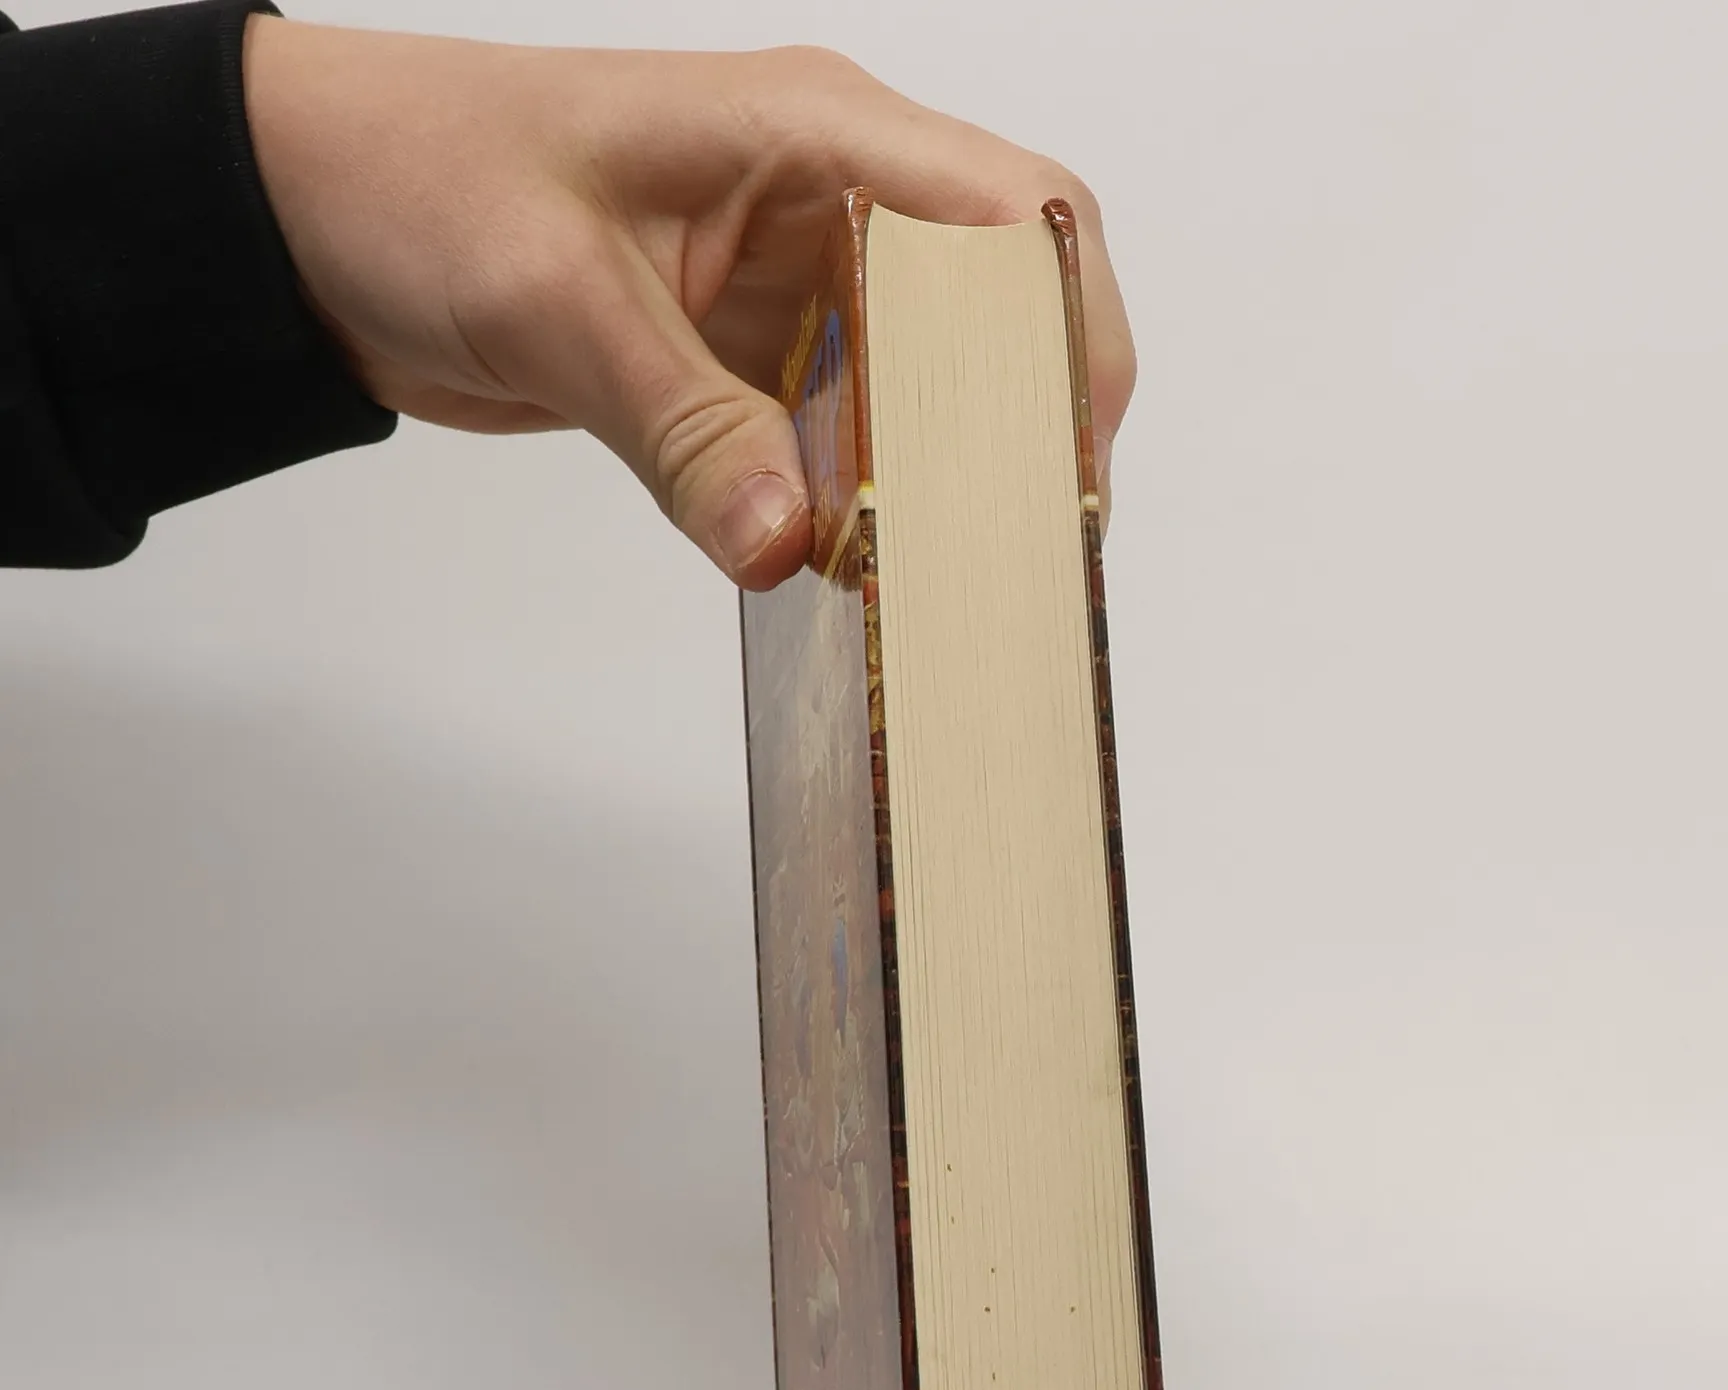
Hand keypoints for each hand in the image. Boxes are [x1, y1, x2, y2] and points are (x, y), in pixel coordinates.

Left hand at [243, 20, 1135, 587]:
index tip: (1065, 463)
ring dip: (938, 480)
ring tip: (944, 573)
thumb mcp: (555, 299)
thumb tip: (789, 548)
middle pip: (997, 313)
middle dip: (1022, 427)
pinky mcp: (750, 365)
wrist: (314, 220)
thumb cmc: (417, 180)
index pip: (1012, 216)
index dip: (1067, 335)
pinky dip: (856, 503)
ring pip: (927, 389)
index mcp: (813, 132)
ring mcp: (794, 289)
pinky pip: (841, 441)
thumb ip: (683, 429)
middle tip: (1017, 546)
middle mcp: (829, 204)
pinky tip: (846, 560)